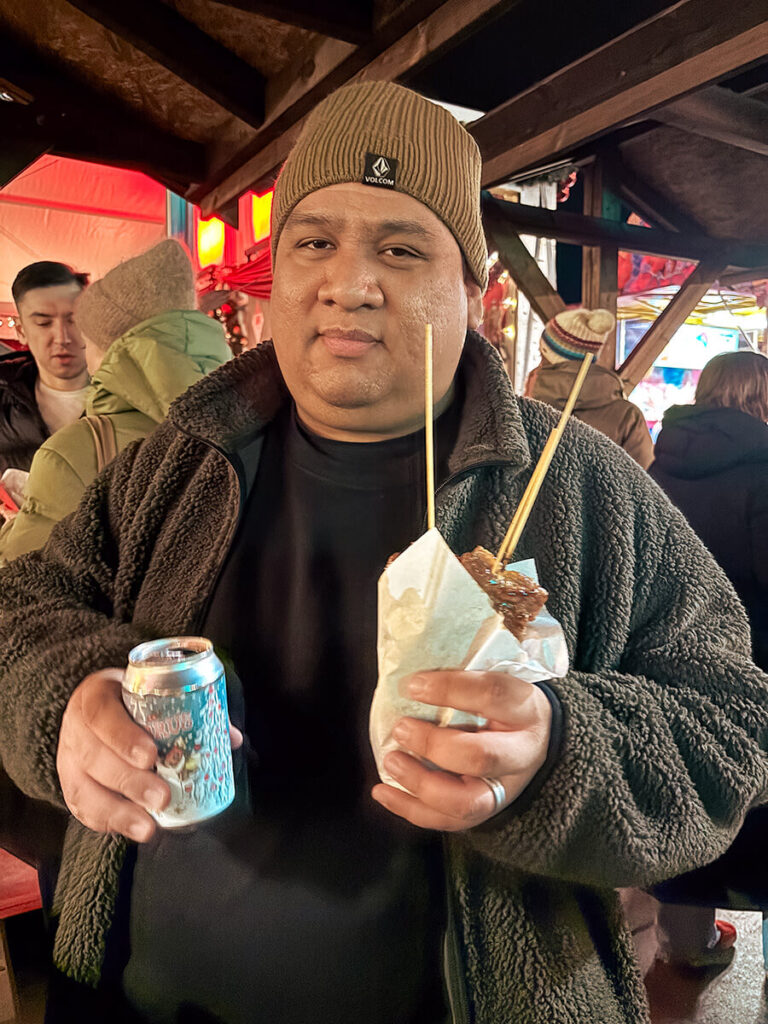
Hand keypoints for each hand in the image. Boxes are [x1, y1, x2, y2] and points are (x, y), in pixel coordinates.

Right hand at [56, 669, 243, 842]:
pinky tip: (132, 829)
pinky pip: (82, 809)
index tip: (151, 756)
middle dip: (130, 781)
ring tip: (148, 827)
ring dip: (118, 812)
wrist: (91, 705)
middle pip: (95, 758)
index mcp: (95, 696)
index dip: (124, 738)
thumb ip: (189, 709)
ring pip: (85, 789)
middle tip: (162, 797)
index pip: (102, 715)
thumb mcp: (149, 692)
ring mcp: (68, 759)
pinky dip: (108, 822)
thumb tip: (231, 739)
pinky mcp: (69, 785)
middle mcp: (75, 729)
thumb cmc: (128, 699)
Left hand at [371, 670, 551, 830]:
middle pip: (482, 757)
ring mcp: (503, 790)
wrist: (536, 740)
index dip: (450, 689)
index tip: (413, 685)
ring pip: (466, 802)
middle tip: (401, 729)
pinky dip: (409, 808)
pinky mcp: (484, 812)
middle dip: (434, 745)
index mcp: (525, 709)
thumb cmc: (503, 705)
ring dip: (421, 784)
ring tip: (391, 761)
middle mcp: (520, 754)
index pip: (493, 695)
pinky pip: (447, 821)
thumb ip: (464, 678)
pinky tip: (383, 791)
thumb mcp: (497, 681)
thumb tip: (414, 673)